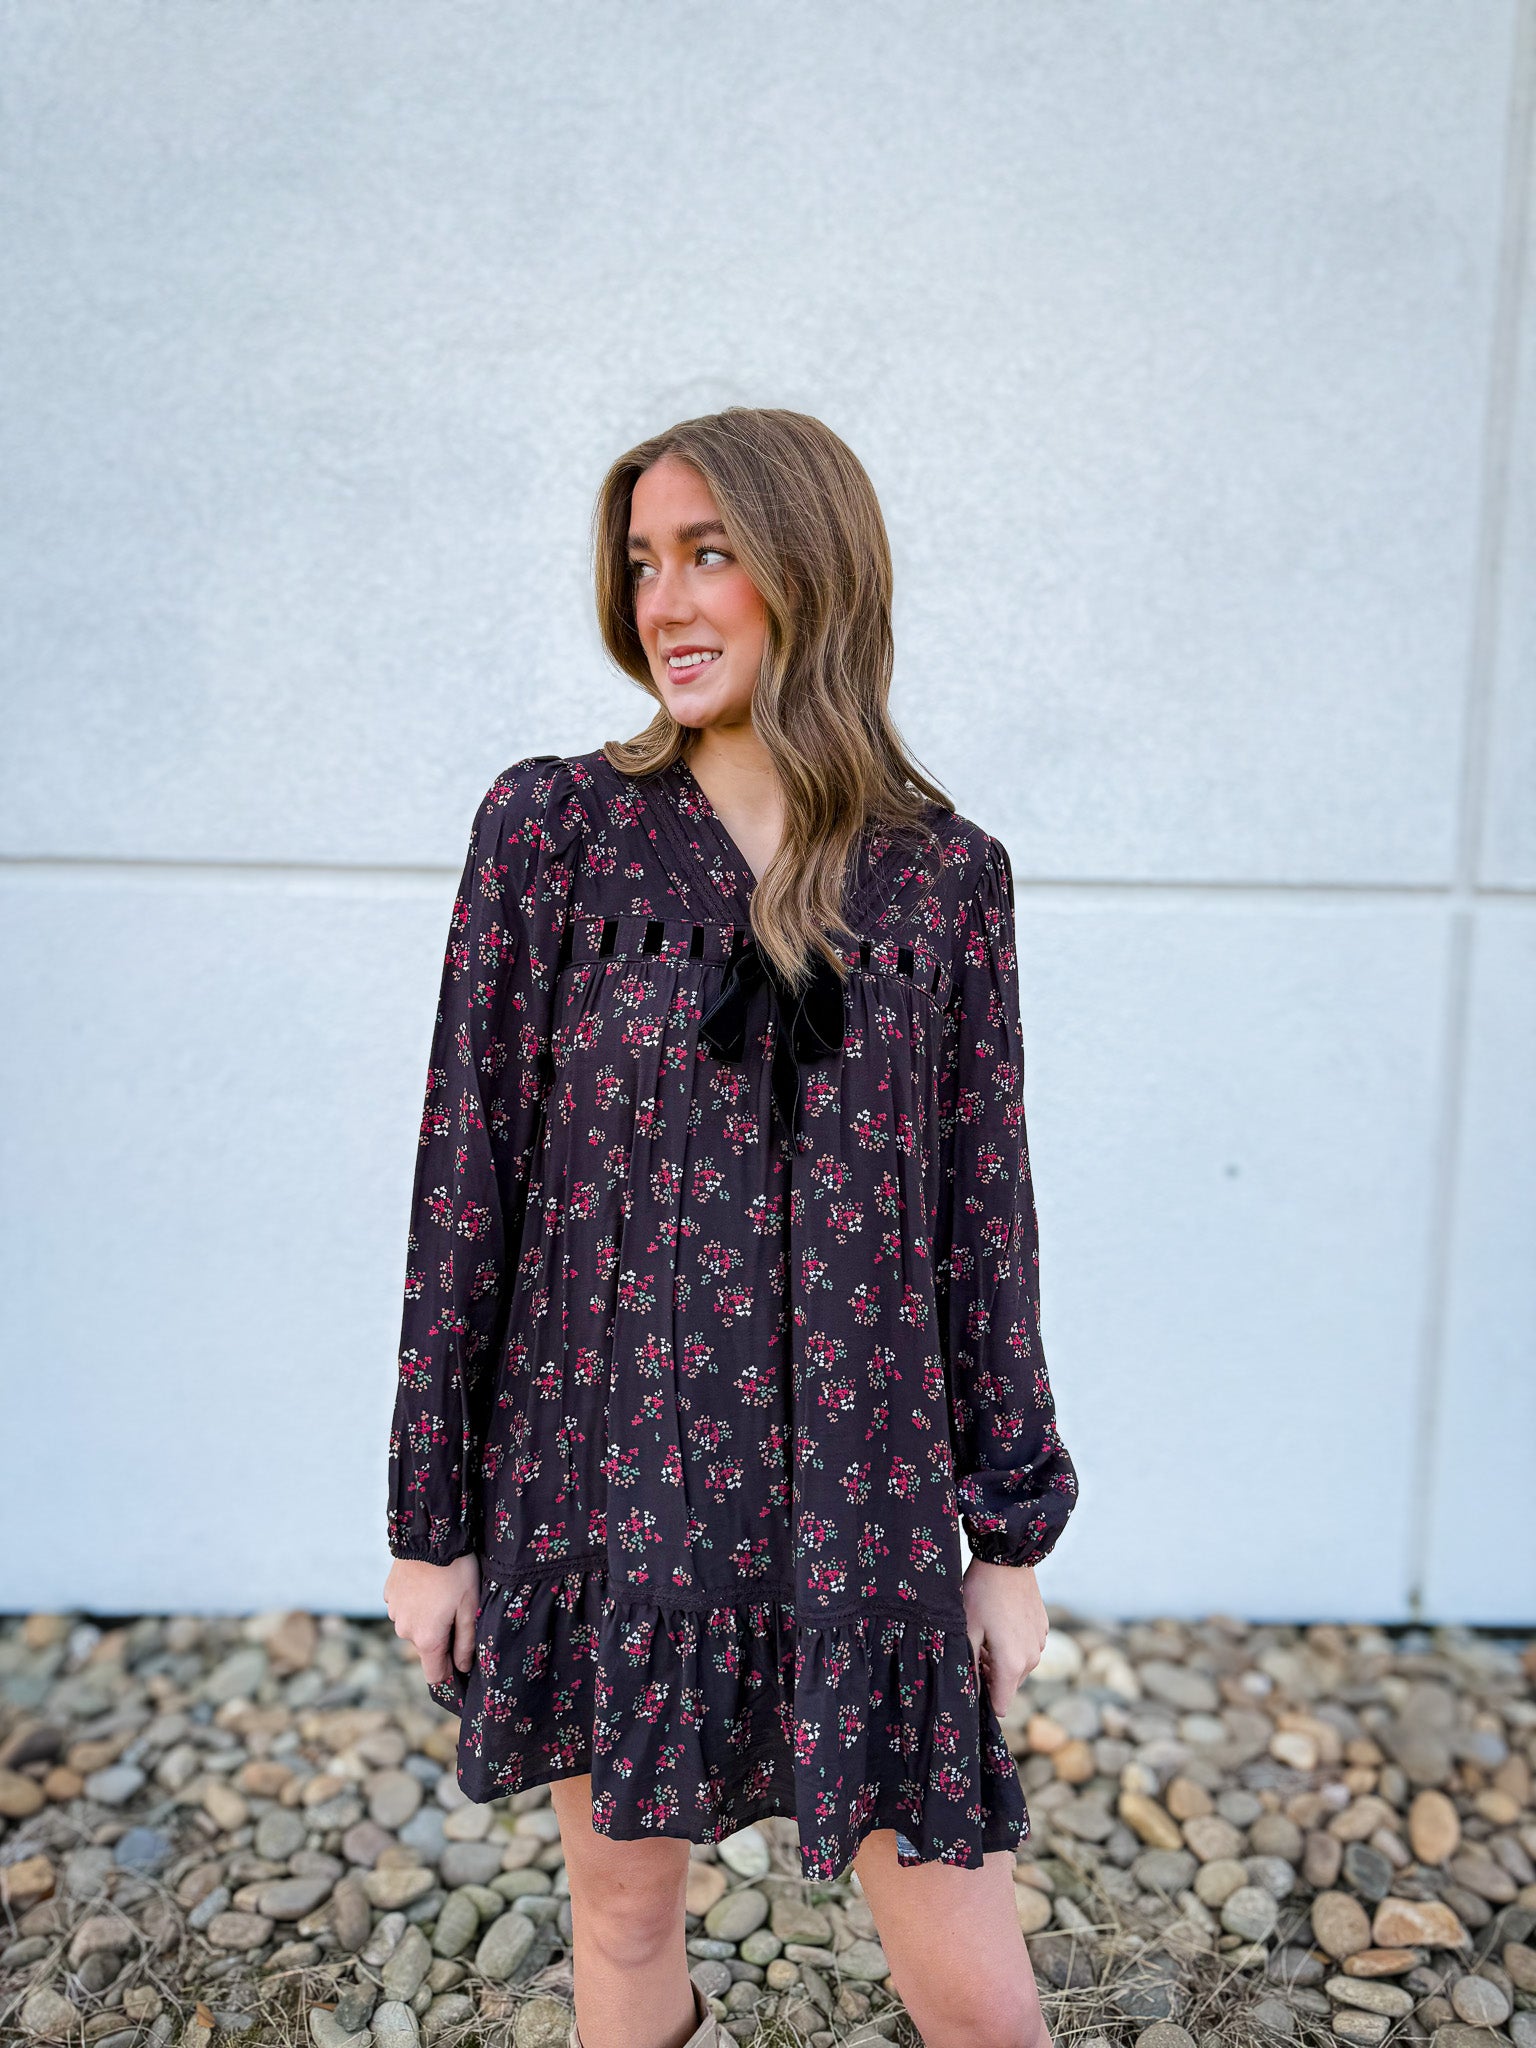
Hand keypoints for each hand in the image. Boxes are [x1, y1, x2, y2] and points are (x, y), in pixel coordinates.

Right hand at [383, 1554, 480, 1688]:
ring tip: (441, 1592)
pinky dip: (415, 1603)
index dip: (449, 1668)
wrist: (430, 1535)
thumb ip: (466, 1642)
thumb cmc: (457, 1572)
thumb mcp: (469, 1607)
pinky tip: (427, 1584)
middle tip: (456, 1609)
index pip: (434, 1675)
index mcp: (426, 1639)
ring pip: (414, 1626)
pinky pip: (405, 1608)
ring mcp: (393, 1612)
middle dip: (441, 1636)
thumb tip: (462, 1666)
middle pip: (426, 1648)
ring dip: (427, 1618)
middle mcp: (404, 1631)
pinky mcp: (389, 1595)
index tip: (460, 1651)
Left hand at [962, 1556, 1048, 1717]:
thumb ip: (969, 1668)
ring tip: (986, 1634)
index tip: (970, 1682)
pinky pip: (1026, 1649)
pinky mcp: (1043, 1629)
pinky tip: (1000, 1623)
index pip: (1001, 1705)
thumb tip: (970, 1696)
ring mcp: (1040, 1644)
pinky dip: (1013, 1645)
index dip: (983, 1700)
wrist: (1007, 1559)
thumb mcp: (967, 1631)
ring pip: (1017, 1667)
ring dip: (1001, 1660)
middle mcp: (1032, 1659)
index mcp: (1012, 1665)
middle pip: (1008, 1686)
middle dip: (990, 1677)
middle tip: (974, 1649)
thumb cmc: (981, 1595)